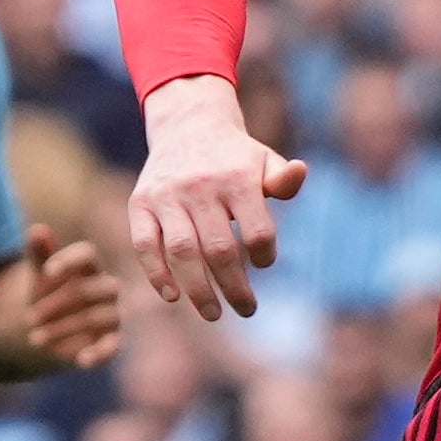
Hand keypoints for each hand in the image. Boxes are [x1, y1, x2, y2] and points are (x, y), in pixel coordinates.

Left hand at [20, 224, 123, 370]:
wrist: (50, 326)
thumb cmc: (46, 293)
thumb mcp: (38, 274)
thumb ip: (38, 252)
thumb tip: (37, 229)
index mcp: (89, 266)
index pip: (87, 255)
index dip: (69, 261)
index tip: (46, 272)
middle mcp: (106, 288)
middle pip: (90, 290)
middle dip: (57, 303)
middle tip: (27, 317)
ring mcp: (111, 315)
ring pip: (95, 318)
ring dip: (63, 329)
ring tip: (32, 339)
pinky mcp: (111, 341)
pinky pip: (112, 347)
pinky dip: (98, 354)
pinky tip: (80, 361)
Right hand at [126, 79, 306, 320]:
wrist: (187, 126)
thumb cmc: (234, 157)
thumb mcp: (264, 160)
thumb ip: (283, 179)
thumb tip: (299, 173)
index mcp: (236, 178)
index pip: (258, 231)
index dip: (264, 255)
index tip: (264, 262)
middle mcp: (200, 187)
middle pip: (219, 249)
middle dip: (235, 287)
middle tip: (247, 309)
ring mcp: (167, 196)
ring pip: (182, 252)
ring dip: (198, 290)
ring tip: (213, 314)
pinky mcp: (140, 203)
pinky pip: (145, 244)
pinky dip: (156, 273)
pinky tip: (172, 296)